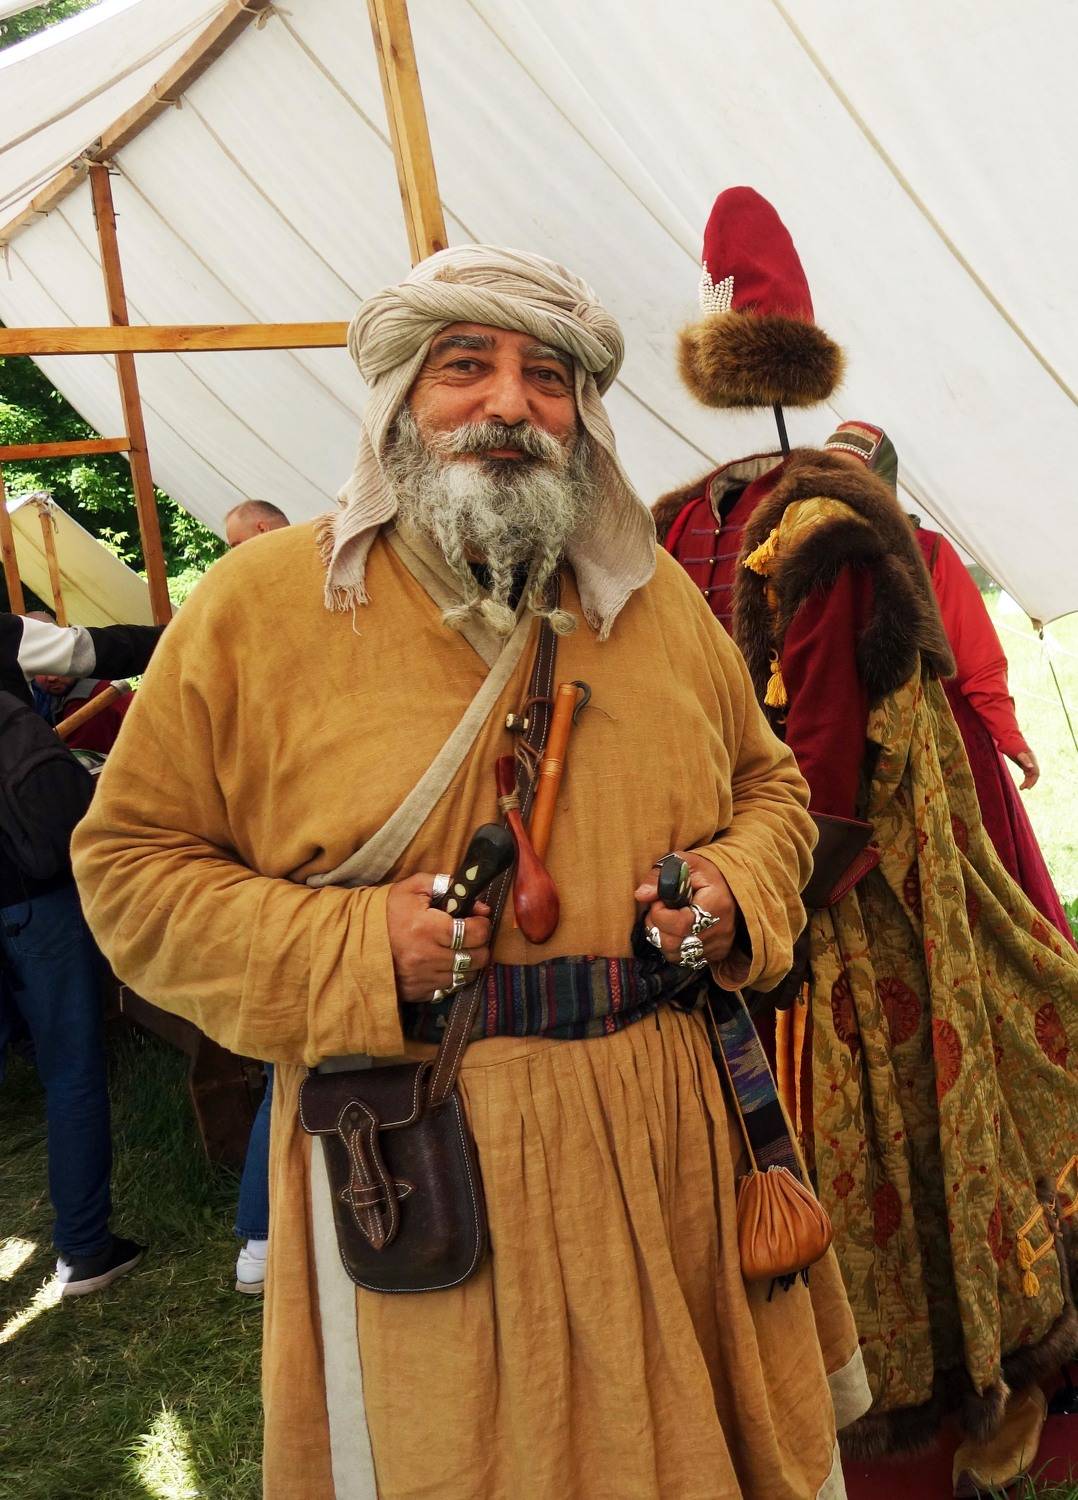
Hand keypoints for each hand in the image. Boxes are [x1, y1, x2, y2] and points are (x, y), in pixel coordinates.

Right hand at [386, 873, 490, 1001]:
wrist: (355, 938)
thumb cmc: (387, 910)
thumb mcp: (413, 887)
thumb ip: (445, 884)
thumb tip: (476, 901)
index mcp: (427, 928)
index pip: (476, 933)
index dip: (483, 925)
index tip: (478, 919)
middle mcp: (427, 956)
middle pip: (477, 958)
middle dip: (481, 945)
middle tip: (472, 936)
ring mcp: (422, 978)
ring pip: (467, 976)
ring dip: (469, 963)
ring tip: (460, 950)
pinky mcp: (417, 992)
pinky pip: (449, 989)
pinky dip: (453, 977)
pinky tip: (445, 964)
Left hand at [634, 851, 738, 967]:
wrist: (731, 888)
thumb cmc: (705, 874)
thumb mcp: (685, 864)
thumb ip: (660, 876)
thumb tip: (641, 895)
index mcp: (717, 904)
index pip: (680, 924)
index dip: (660, 914)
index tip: (658, 901)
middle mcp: (721, 930)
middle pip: (674, 943)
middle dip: (656, 927)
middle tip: (657, 911)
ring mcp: (719, 945)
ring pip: (675, 955)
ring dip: (661, 938)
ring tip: (665, 920)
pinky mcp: (716, 954)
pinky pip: (684, 960)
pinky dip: (673, 948)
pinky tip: (675, 931)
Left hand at [1010, 748, 1039, 790]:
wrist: (1008, 739)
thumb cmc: (1013, 746)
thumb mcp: (1018, 753)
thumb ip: (1025, 760)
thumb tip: (1031, 767)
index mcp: (1032, 759)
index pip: (1036, 772)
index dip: (1033, 780)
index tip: (1027, 787)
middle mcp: (1031, 761)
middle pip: (1034, 775)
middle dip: (1030, 782)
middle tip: (1022, 788)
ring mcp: (1027, 762)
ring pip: (1030, 774)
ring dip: (1027, 781)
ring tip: (1021, 788)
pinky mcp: (1023, 763)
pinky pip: (1027, 772)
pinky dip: (1026, 778)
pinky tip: (1023, 782)